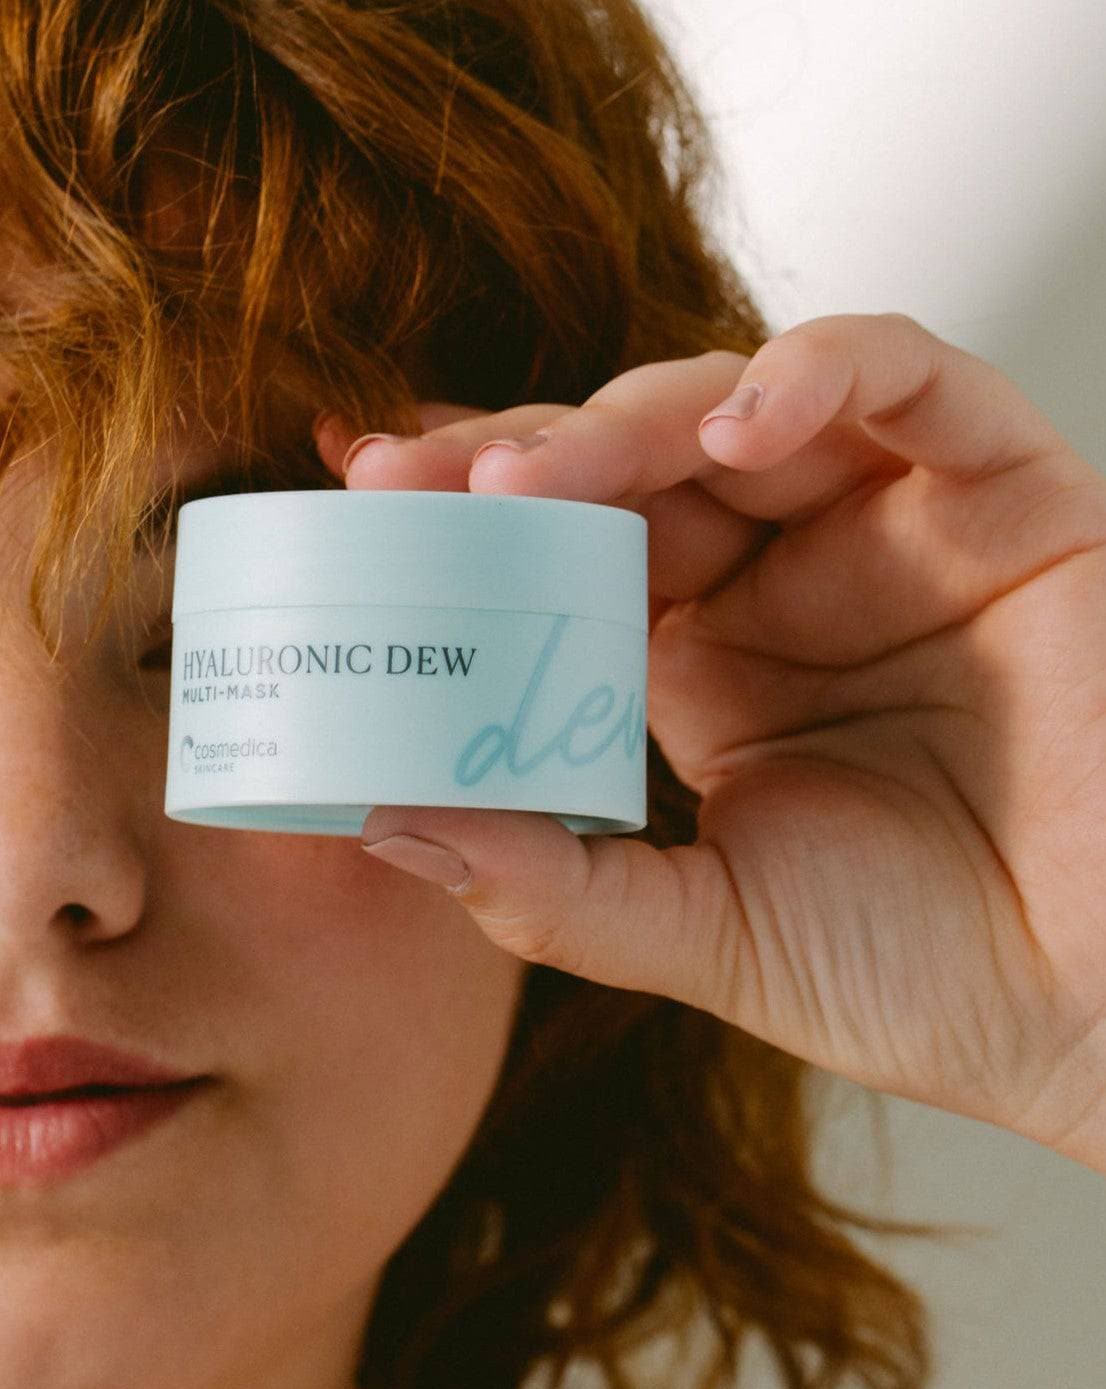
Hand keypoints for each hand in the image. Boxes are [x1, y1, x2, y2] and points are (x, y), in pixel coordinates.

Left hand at [315, 313, 1105, 1171]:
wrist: (1099, 1014)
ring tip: (528, 479)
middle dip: (511, 459)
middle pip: (624, 466)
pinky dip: (821, 373)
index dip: (464, 516)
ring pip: (737, 403)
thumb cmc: (917, 974)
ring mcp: (888, 529)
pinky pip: (912, 384)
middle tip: (404, 476)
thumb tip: (381, 824)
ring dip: (624, 416)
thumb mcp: (698, 931)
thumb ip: (548, 886)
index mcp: (693, 663)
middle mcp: (778, 580)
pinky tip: (731, 425)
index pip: (561, 550)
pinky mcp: (1008, 495)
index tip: (356, 498)